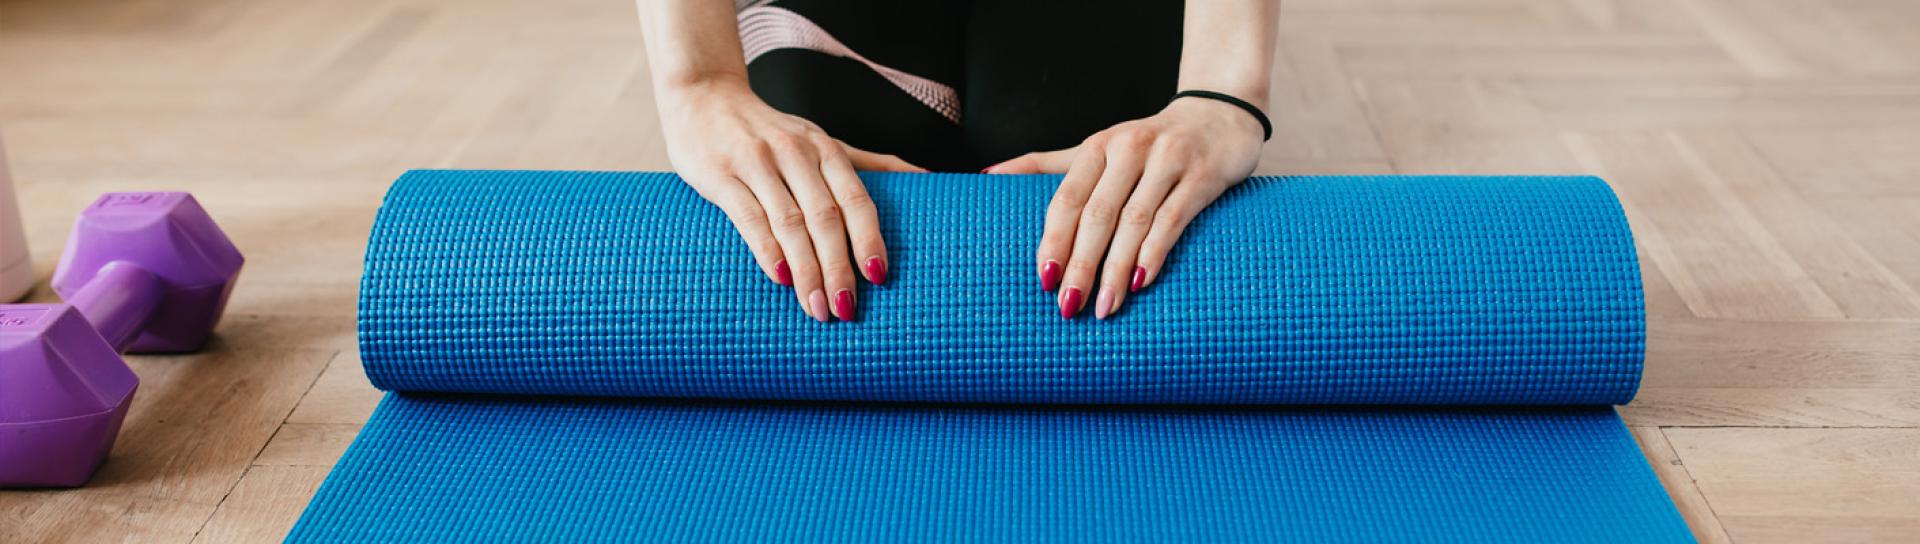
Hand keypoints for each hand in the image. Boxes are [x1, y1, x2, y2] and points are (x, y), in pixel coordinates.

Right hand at [658, 78, 922, 321]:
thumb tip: (926, 177)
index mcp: (824, 148)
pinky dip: (767, 250)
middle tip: (846, 310)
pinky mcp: (721, 174)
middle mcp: (795, 153)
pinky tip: (781, 278)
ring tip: (817, 308)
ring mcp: (756, 162)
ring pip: (789, 223)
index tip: (879, 277)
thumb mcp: (819, 140)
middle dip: (839, 268)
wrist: (703, 96)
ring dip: (806, 271)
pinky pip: (749, 217)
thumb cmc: (768, 130)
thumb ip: (868, 162)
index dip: (869, 239)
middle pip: (825, 218)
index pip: (855, 199)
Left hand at [986, 97, 1264, 318]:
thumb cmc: (1149, 143)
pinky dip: (1154, 253)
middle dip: (1080, 264)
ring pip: (1134, 221)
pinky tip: (1141, 282)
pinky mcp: (1203, 175)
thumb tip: (987, 175)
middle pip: (1097, 215)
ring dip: (1116, 268)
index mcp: (1098, 147)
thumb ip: (1046, 164)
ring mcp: (1168, 161)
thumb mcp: (1098, 149)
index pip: (1067, 199)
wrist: (1220, 115)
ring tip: (1104, 307)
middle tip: (1068, 306)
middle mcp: (1130, 149)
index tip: (1043, 280)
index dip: (1053, 240)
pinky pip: (1174, 219)